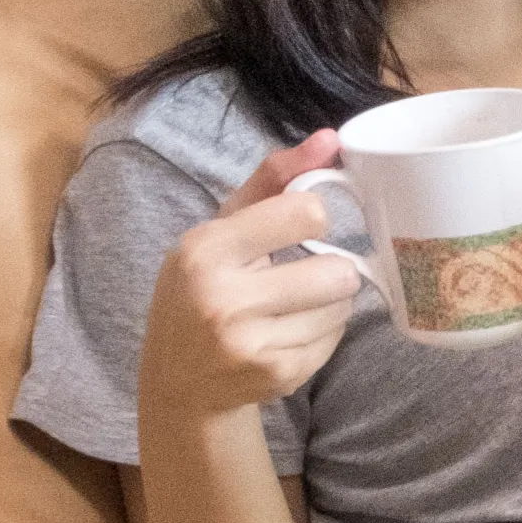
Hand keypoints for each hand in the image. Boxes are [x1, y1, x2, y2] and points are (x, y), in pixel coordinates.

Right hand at [138, 130, 361, 419]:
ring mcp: (249, 343)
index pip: (307, 212)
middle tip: (304, 274)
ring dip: (329, 303)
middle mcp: (222, 298)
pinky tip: (288, 334)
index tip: (301, 226)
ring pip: (342, 305)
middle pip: (337, 269)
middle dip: (330, 269)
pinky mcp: (275, 376)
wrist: (179, 383)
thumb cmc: (207, 287)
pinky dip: (322, 334)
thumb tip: (330, 138)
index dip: (314, 217)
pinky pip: (335, 339)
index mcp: (206, 249)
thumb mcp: (224, 227)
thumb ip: (276, 178)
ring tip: (294, 306)